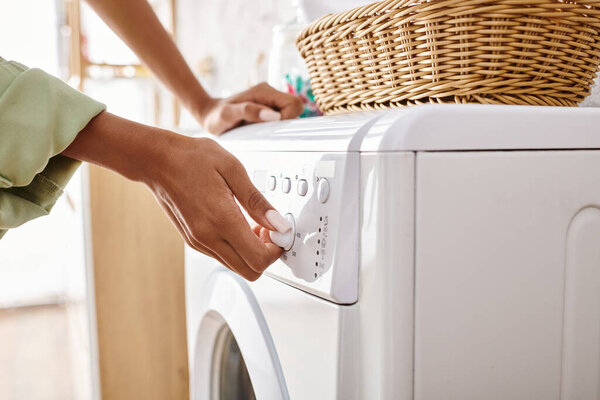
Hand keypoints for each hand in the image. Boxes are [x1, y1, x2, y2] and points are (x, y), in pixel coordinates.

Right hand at [64, 111, 291, 279]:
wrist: (157, 160)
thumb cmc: (192, 158)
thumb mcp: (233, 169)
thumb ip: (257, 201)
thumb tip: (278, 223)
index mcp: (221, 219)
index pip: (258, 259)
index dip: (276, 250)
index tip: (280, 232)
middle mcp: (208, 237)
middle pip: (250, 271)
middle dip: (266, 255)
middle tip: (269, 230)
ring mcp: (199, 242)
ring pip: (237, 266)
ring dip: (251, 252)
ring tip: (253, 223)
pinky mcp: (193, 241)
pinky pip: (223, 256)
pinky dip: (237, 247)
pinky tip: (238, 223)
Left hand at [195, 83, 303, 134]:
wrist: (209, 114)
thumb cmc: (216, 116)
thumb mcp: (227, 115)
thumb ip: (248, 112)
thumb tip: (273, 116)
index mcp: (264, 92)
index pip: (294, 104)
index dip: (288, 119)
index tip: (272, 128)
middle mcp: (270, 94)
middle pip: (296, 108)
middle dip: (286, 123)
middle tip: (267, 132)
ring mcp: (271, 101)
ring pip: (291, 114)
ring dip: (281, 126)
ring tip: (260, 131)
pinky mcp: (269, 109)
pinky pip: (282, 118)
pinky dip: (276, 127)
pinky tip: (261, 131)